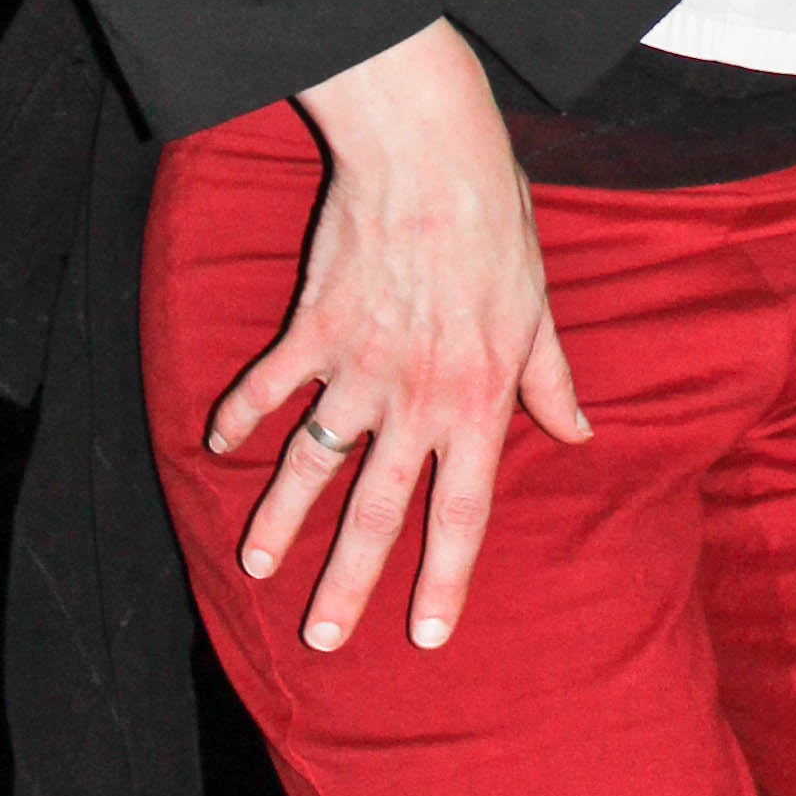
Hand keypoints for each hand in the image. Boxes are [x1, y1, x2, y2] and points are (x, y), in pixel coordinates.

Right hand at [205, 16, 588, 652]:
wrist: (430, 154)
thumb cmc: (494, 223)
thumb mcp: (537, 307)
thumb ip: (549, 379)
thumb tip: (579, 431)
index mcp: (478, 400)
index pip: (463, 511)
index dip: (445, 577)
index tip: (426, 635)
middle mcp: (415, 398)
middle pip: (377, 511)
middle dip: (349, 583)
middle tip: (322, 641)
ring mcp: (359, 366)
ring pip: (312, 462)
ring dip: (282, 518)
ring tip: (257, 565)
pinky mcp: (315, 326)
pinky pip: (270, 384)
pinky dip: (240, 413)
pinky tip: (216, 444)